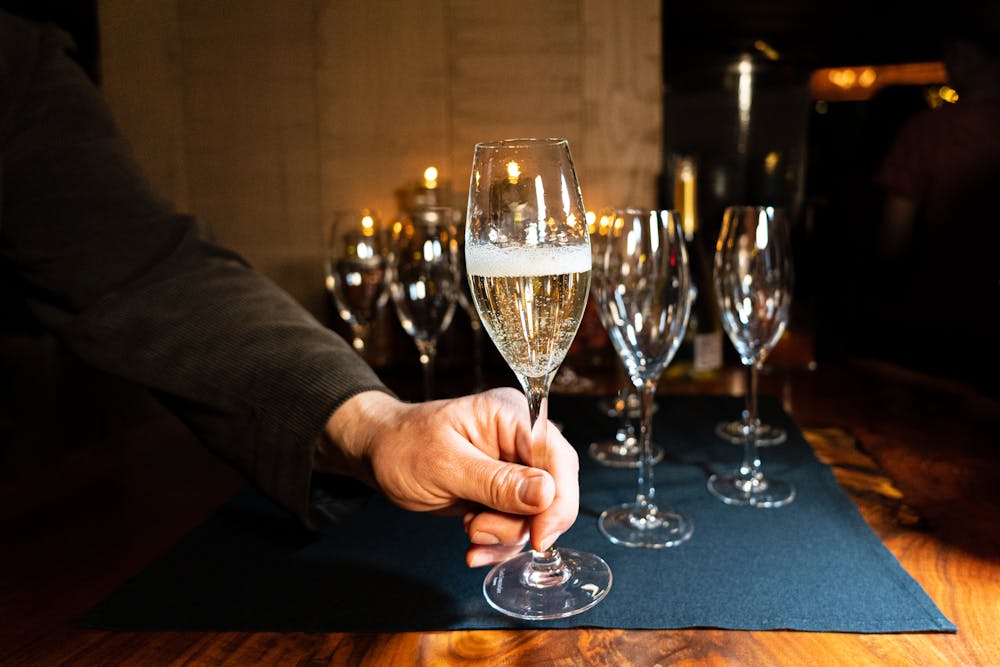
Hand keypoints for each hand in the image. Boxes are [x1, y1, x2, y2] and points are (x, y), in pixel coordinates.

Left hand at [318, 388, 579, 566]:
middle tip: (479, 530)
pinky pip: (517, 524)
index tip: (540, 536)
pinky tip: (474, 548)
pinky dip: (498, 542)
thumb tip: (547, 493)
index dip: (558, 499)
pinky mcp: (503, 491)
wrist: (377, 454)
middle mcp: (519, 439)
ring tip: (469, 531)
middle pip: (553, 490)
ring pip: (536, 514)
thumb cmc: (402, 446)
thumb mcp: (446, 466)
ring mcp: (512, 467)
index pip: (556, 456)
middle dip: (521, 522)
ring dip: (505, 535)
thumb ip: (497, 482)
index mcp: (511, 415)